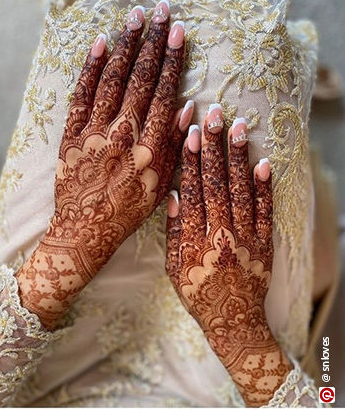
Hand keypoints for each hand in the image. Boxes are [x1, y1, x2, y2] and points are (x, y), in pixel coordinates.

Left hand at [16, 1, 193, 328]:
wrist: (87, 228)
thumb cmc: (128, 211)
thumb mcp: (160, 186)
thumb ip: (174, 147)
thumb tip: (187, 110)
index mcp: (148, 148)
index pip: (163, 95)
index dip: (171, 63)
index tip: (178, 35)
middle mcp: (123, 134)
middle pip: (140, 81)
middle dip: (152, 43)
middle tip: (161, 13)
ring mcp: (95, 132)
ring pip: (112, 81)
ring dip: (125, 47)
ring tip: (136, 19)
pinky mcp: (73, 134)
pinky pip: (83, 96)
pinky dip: (92, 69)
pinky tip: (101, 45)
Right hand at [166, 106, 291, 405]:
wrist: (233, 321)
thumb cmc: (198, 295)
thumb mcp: (173, 269)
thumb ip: (173, 233)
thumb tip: (174, 196)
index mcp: (195, 239)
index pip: (193, 191)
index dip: (191, 161)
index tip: (191, 133)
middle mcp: (221, 233)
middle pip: (217, 184)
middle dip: (215, 148)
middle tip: (215, 116)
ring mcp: (246, 237)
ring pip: (241, 191)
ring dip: (238, 158)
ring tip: (238, 128)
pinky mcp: (264, 242)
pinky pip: (265, 211)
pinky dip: (264, 187)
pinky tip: (261, 163)